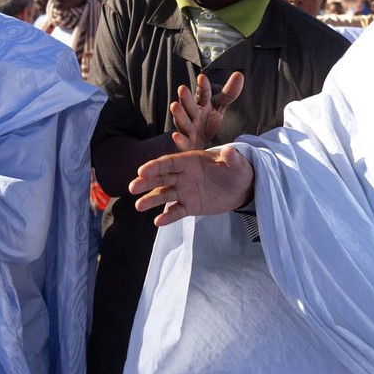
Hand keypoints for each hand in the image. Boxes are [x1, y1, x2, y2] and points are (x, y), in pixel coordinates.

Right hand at [129, 144, 254, 226]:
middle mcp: (182, 175)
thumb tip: (230, 151)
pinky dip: (167, 217)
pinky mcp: (189, 206)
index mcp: (189, 161)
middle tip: (132, 187)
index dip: (155, 166)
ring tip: (138, 206)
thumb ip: (231, 158)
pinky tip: (158, 222)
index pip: (169, 162)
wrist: (241, 188)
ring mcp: (184, 191)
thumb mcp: (237, 163)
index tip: (142, 171)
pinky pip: (176, 212)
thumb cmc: (237, 170)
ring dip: (151, 200)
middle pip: (161, 178)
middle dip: (146, 182)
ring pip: (164, 195)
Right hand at [169, 72, 243, 150]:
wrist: (195, 143)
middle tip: (182, 88)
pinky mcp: (185, 144)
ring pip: (183, 121)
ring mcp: (188, 129)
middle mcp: (193, 114)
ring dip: (179, 114)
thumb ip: (228, 93)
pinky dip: (178, 139)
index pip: (204, 94)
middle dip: (186, 97)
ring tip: (174, 105)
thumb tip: (239, 74)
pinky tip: (175, 135)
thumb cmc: (206, 121)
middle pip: (190, 105)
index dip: (203, 87)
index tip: (202, 77)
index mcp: (202, 104)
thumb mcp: (218, 106)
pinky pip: (182, 142)